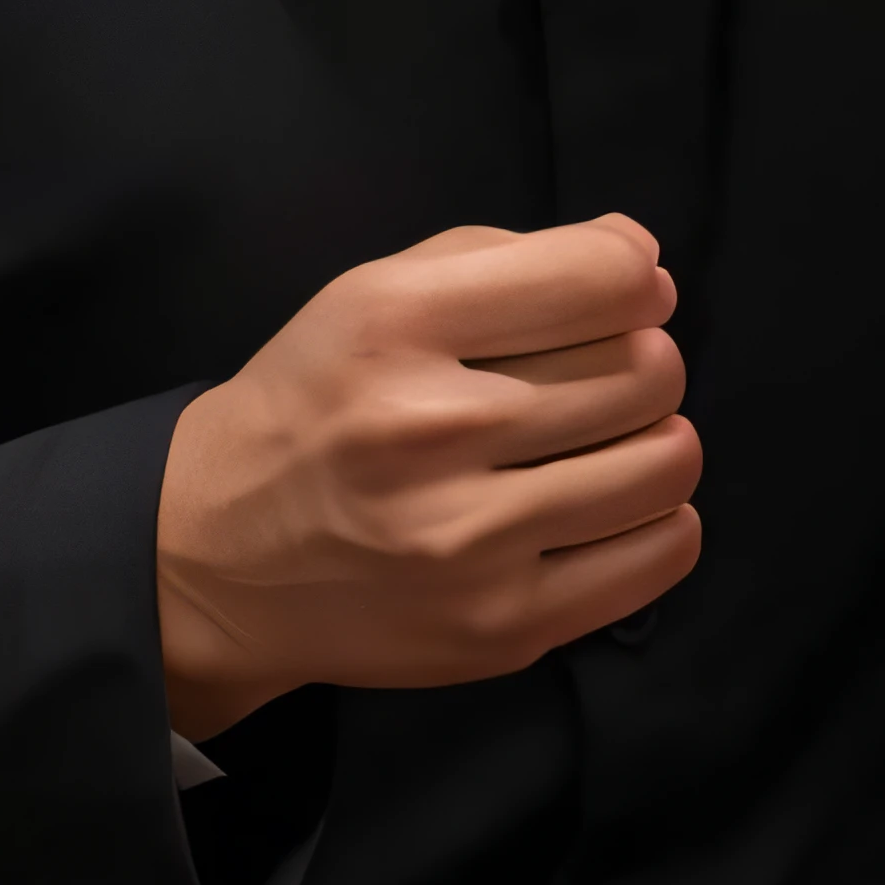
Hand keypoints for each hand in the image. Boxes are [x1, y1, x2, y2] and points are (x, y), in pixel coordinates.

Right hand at [155, 215, 697, 736]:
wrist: (217, 556)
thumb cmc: (316, 403)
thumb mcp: (377, 291)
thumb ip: (510, 257)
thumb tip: (645, 261)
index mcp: (398, 324)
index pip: (604, 278)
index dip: (634, 279)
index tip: (619, 298)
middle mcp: (433, 429)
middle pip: (647, 369)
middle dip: (644, 359)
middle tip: (598, 378)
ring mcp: (469, 540)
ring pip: (668, 461)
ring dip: (657, 439)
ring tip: (606, 443)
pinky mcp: (501, 627)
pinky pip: (659, 553)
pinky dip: (659, 519)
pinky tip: (607, 506)